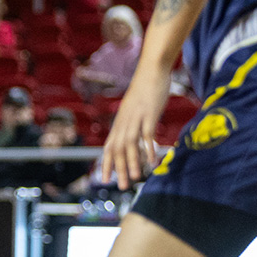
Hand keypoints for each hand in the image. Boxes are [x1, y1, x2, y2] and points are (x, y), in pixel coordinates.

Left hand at [101, 66, 170, 189]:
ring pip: (130, 144)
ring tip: (135, 177)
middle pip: (118, 149)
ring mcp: (135, 118)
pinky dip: (148, 148)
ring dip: (132, 162)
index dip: (106, 164)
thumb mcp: (133, 110)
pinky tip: (152, 161)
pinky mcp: (148, 113)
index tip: (104, 180)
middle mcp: (123, 122)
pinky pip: (147, 134)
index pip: (109, 147)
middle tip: (121, 186)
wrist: (151, 70)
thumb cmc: (144, 90)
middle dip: (119, 168)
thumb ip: (131, 124)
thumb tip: (133, 138)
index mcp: (119, 123)